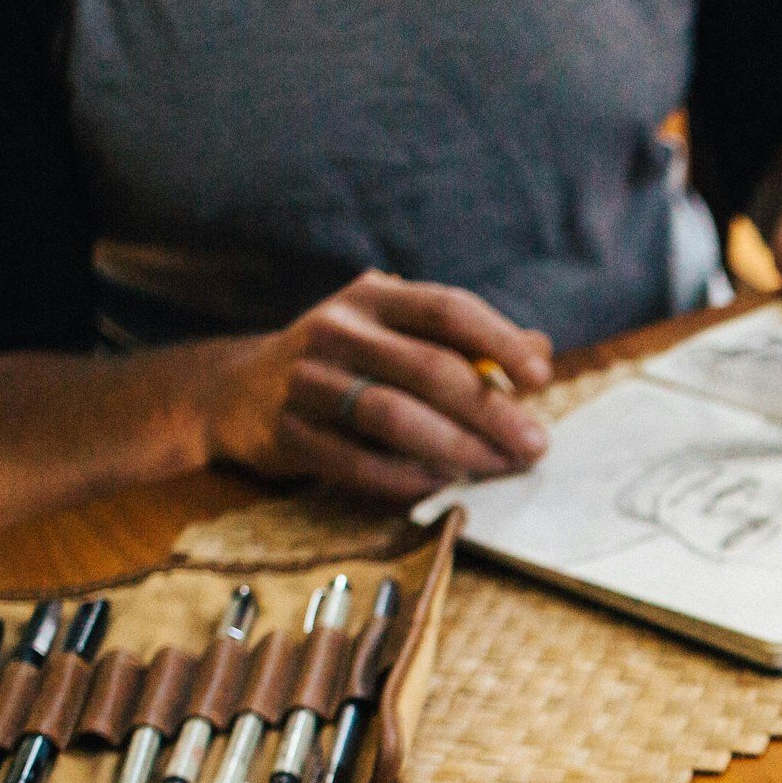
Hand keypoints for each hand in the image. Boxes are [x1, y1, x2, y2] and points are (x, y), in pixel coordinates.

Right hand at [206, 270, 555, 499]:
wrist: (240, 391)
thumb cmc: (351, 362)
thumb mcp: (400, 333)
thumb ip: (467, 342)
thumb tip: (540, 350)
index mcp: (374, 296)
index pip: (448, 309)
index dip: (500, 341)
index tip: (541, 378)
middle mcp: (336, 329)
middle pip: (429, 369)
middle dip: (492, 412)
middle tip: (534, 445)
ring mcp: (305, 380)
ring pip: (394, 417)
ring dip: (456, 448)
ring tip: (496, 467)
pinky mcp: (286, 432)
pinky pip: (359, 464)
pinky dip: (408, 479)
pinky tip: (443, 486)